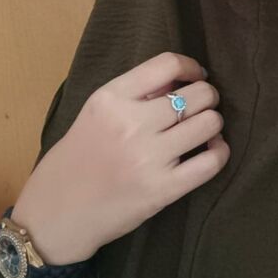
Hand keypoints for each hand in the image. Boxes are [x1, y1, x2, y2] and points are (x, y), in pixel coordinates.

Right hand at [11, 52, 229, 263]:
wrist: (56, 213)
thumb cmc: (78, 158)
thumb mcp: (95, 112)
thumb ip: (134, 93)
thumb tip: (179, 77)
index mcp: (111, 98)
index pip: (167, 64)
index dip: (192, 67)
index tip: (196, 76)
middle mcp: (130, 124)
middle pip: (197, 94)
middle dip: (207, 97)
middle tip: (203, 106)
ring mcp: (148, 158)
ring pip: (209, 124)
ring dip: (213, 123)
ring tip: (205, 129)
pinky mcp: (162, 190)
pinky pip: (211, 162)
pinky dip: (220, 151)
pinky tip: (213, 149)